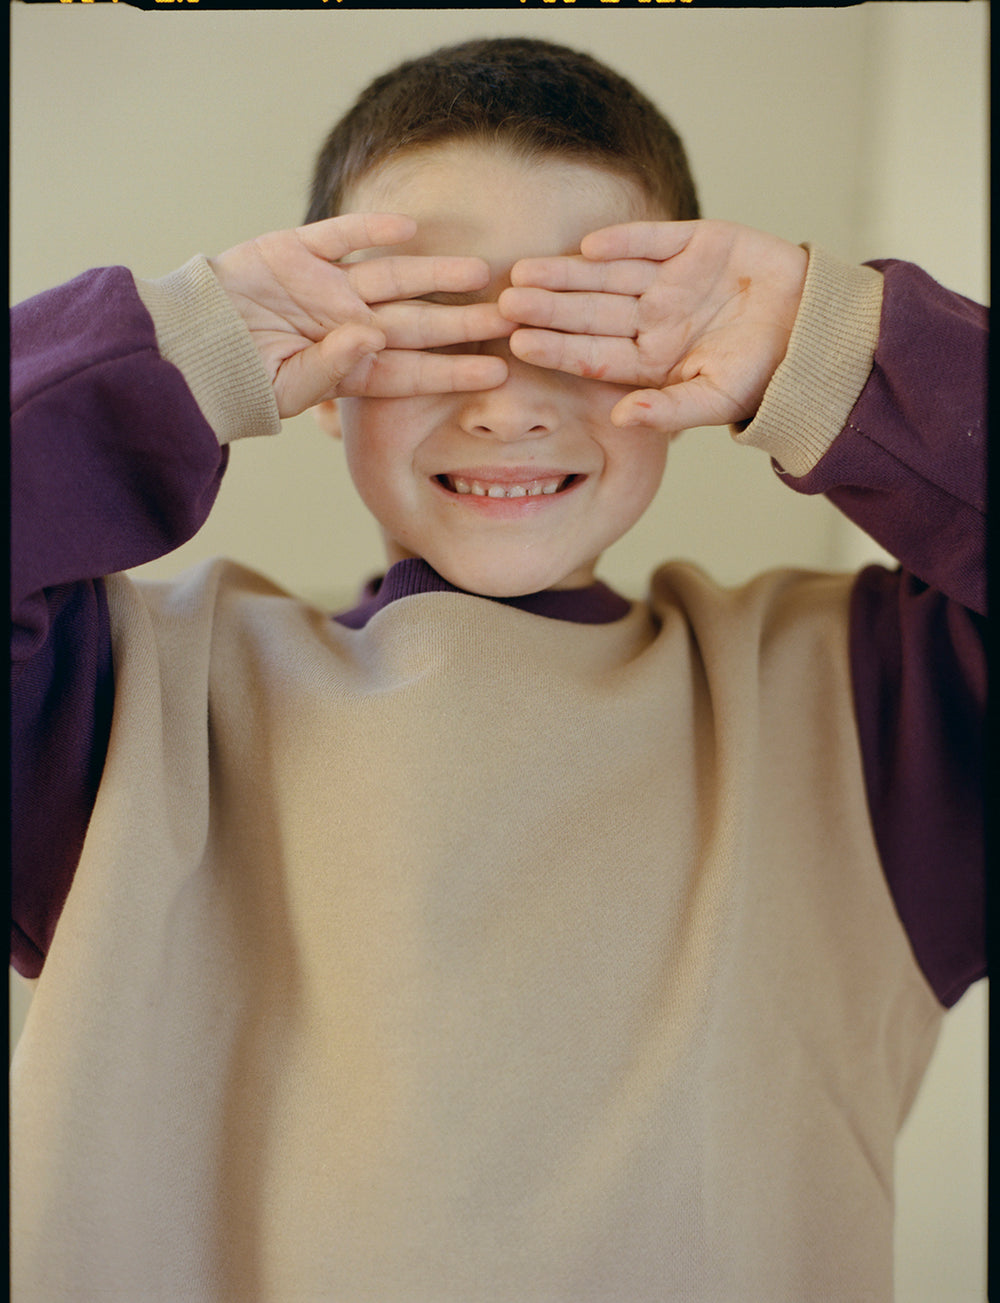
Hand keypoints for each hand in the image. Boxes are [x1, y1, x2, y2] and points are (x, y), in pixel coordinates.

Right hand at [210, 214, 510, 416]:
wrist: (187, 346)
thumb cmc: (236, 381)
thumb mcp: (284, 390)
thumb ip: (329, 371)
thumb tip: (372, 339)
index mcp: (350, 367)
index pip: (413, 370)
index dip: (455, 370)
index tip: (498, 372)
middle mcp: (348, 325)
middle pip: (417, 322)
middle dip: (464, 321)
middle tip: (512, 317)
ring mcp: (326, 287)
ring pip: (393, 276)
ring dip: (436, 272)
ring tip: (480, 271)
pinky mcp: (296, 252)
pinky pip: (341, 236)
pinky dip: (370, 229)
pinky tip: (410, 227)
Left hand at [498, 220, 807, 434]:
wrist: (816, 331)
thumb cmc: (763, 375)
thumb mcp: (715, 401)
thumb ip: (666, 410)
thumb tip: (621, 420)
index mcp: (649, 360)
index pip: (591, 354)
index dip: (555, 347)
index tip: (518, 342)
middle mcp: (651, 319)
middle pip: (589, 312)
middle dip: (547, 307)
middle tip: (503, 302)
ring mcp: (670, 280)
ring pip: (608, 276)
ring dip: (568, 273)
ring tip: (526, 271)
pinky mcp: (696, 243)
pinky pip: (652, 240)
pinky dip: (623, 240)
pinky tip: (588, 246)